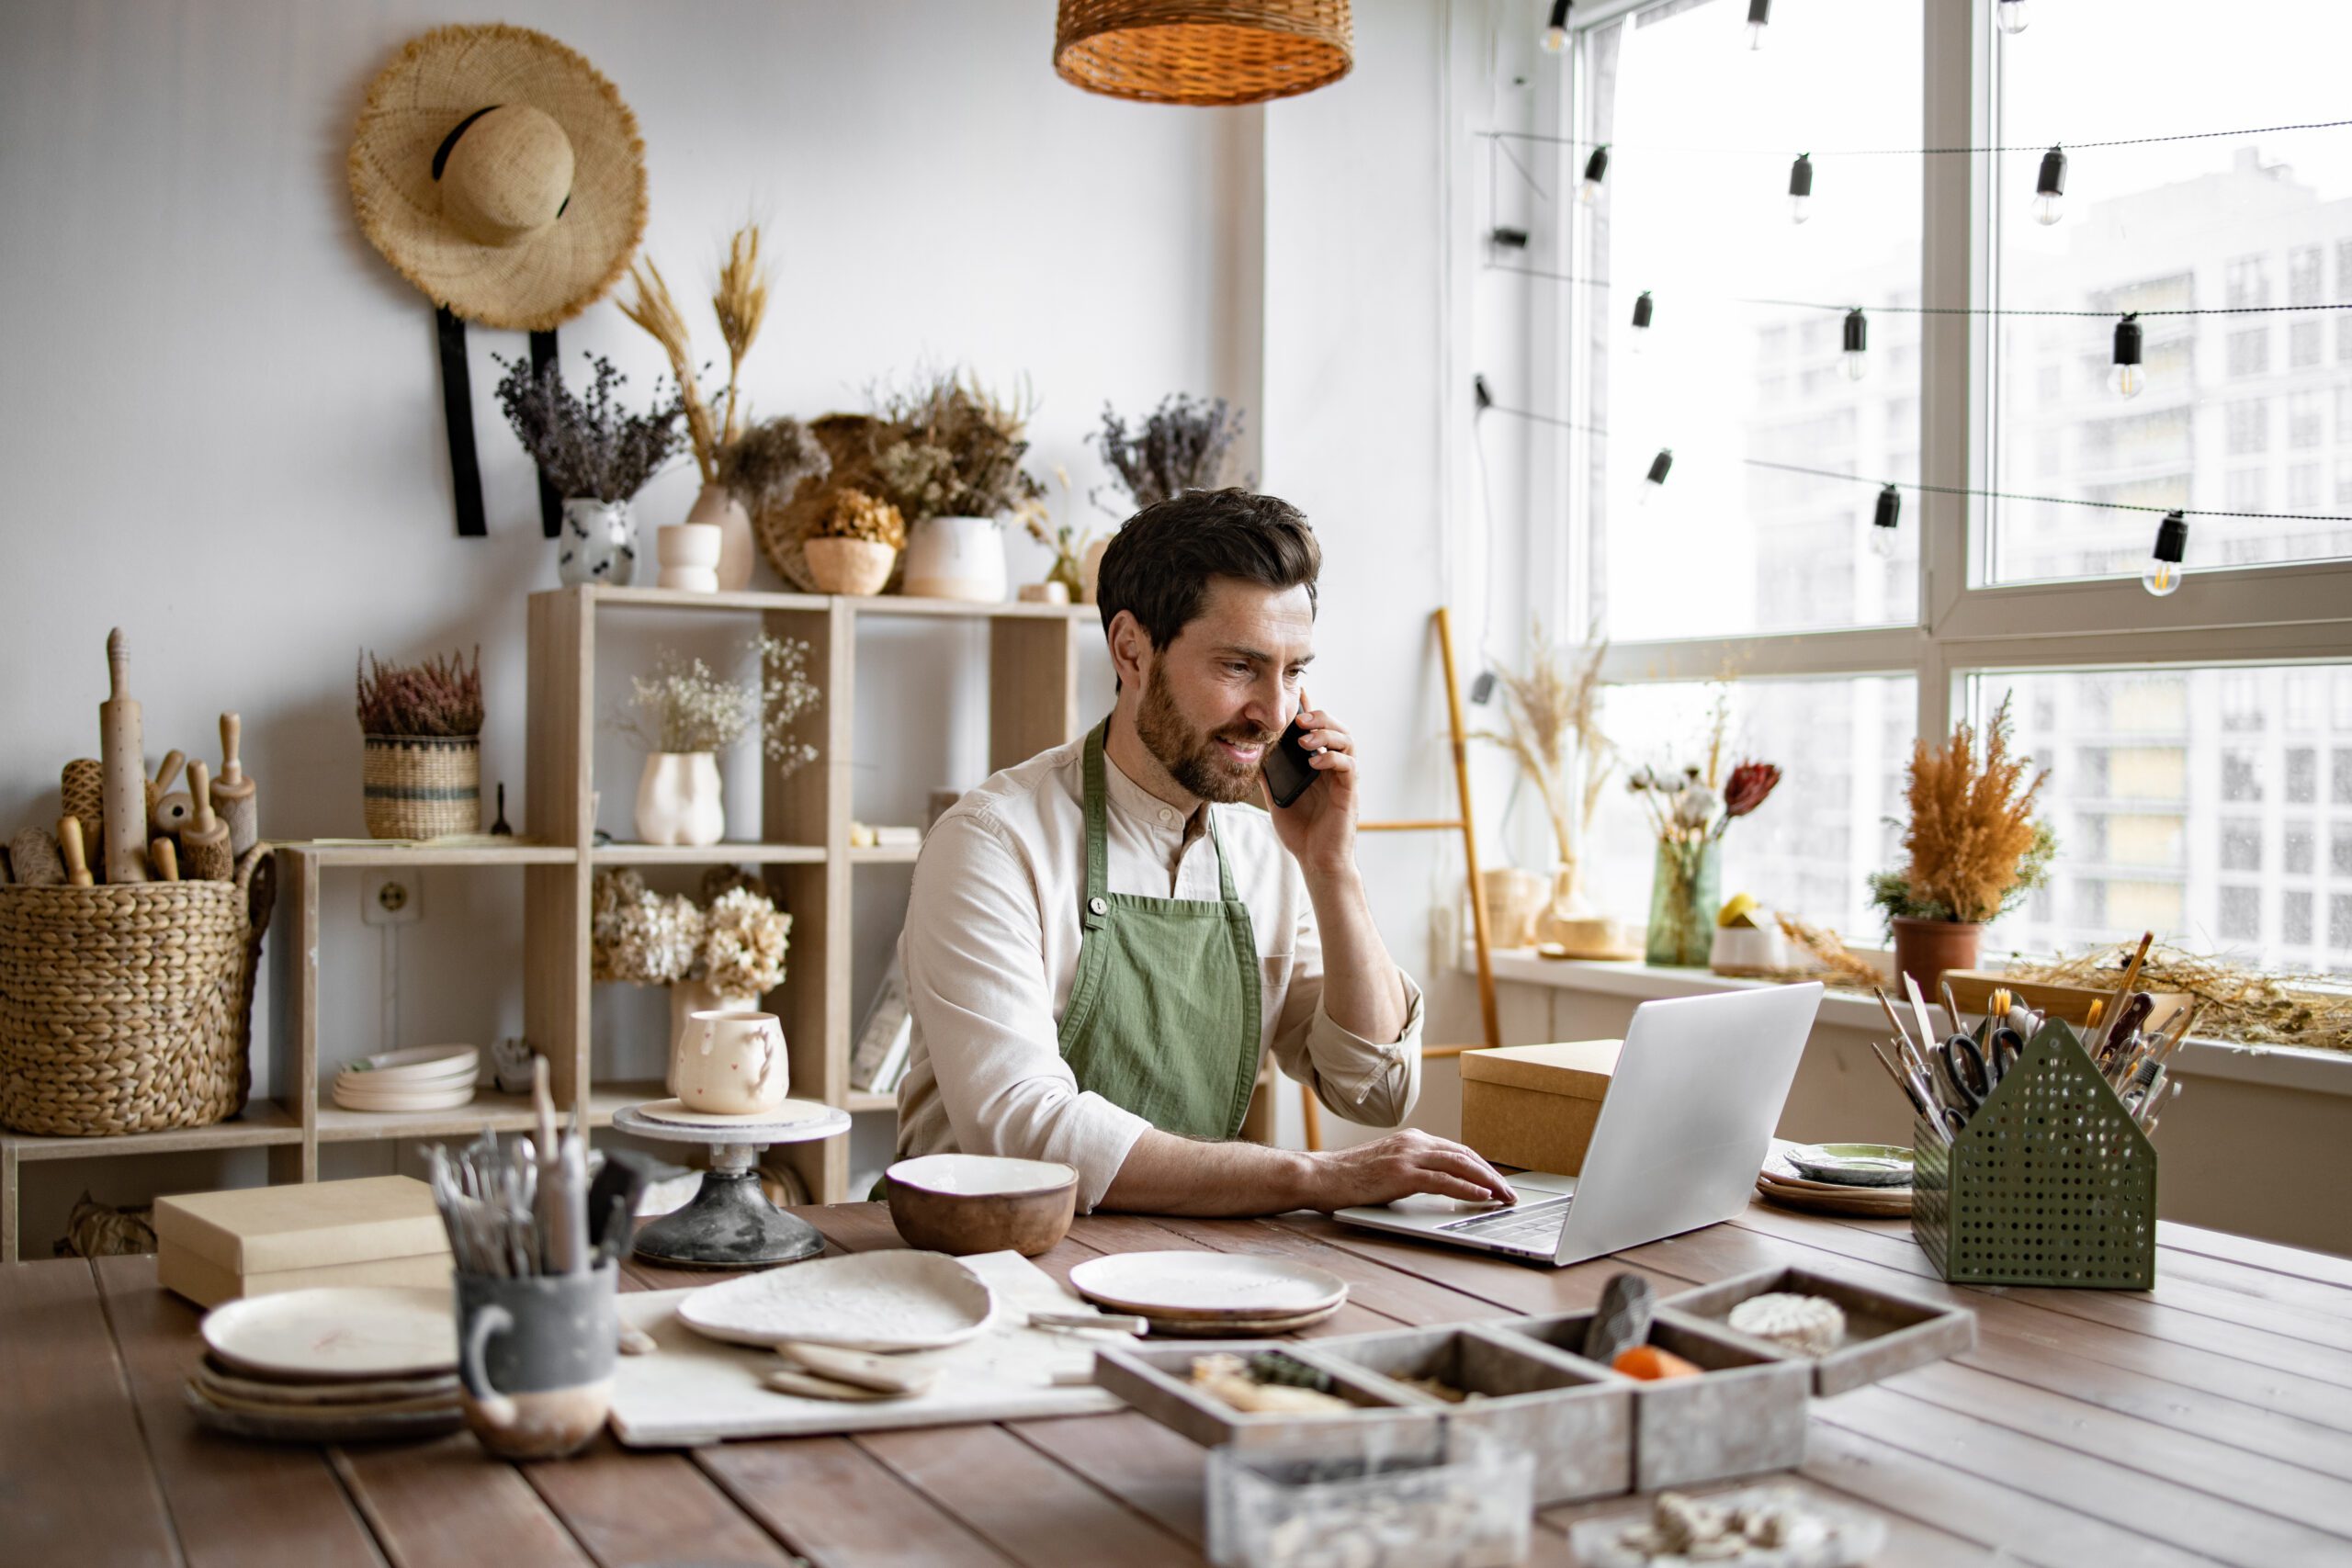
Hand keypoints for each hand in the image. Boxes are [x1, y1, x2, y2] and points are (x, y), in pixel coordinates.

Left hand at [1260, 694, 1357, 877]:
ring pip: (1347, 742)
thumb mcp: (1276, 797)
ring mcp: (1343, 779)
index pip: (1318, 730)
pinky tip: (1315, 761)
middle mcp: (1333, 768)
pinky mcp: (1349, 793)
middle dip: (1320, 717)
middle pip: (1337, 729)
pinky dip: (1333, 759)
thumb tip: (1250, 753)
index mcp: (1318, 765)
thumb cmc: (1300, 831)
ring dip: (1327, 734)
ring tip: (1305, 738)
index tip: (1298, 692)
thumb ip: (1269, 775)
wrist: (1315, 861)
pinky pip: (1349, 767)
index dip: (1310, 709)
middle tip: (1299, 718)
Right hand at [1303, 1128, 1516, 1210]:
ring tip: (1504, 1197)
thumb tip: (1439, 1185)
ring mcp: (1408, 1156)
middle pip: (1465, 1155)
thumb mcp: (1388, 1167)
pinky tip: (1482, 1196)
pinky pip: (1443, 1181)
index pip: (1458, 1150)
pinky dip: (1467, 1188)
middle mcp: (1414, 1142)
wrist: (1321, 1176)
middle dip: (1492, 1174)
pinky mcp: (1401, 1175)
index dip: (1482, 1166)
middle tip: (1510, 1193)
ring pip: (1460, 1165)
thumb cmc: (1350, 1177)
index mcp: (1412, 1140)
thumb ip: (1413, 1170)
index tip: (1498, 1182)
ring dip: (1488, 1182)